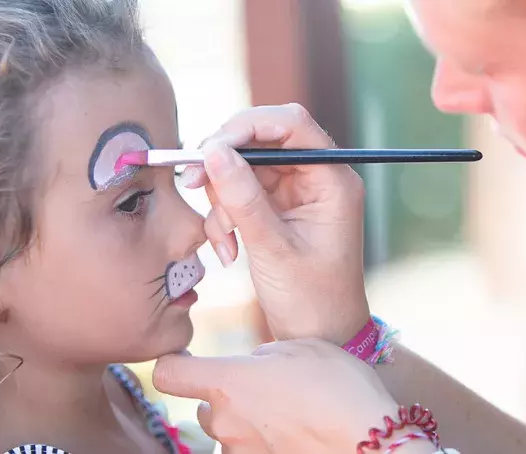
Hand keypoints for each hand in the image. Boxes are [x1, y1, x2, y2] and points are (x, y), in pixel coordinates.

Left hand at [153, 340, 415, 452]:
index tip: (192, 363)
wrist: (370, 443)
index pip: (169, 374)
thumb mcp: (302, 349)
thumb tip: (254, 365)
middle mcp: (225, 422)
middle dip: (229, 401)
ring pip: (231, 436)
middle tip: (270, 394)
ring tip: (293, 420)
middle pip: (205, 410)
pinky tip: (299, 438)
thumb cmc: (340, 389)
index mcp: (229, 383)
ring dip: (251, 427)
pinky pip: (252, 453)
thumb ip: (265, 355)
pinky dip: (269, 446)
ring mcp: (240, 453)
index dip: (177, 365)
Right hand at [185, 103, 368, 343]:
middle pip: (261, 140)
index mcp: (332, 180)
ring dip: (221, 198)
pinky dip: (225, 216)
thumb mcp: (274, 250)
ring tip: (222, 241)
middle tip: (192, 182)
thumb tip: (212, 151)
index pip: (290, 125)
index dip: (246, 127)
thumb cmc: (311, 301)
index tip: (209, 148)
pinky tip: (227, 250)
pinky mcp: (277, 208)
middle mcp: (317, 177)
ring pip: (243, 166)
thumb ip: (243, 199)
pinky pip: (240, 193)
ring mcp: (296, 192)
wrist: (320, 339)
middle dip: (224, 161)